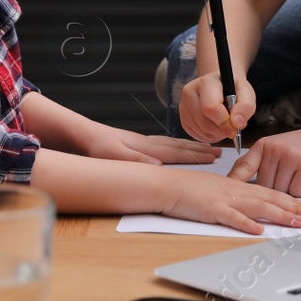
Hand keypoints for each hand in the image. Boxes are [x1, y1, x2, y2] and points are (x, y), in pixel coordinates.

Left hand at [82, 125, 218, 165]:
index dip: (197, 156)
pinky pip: (162, 143)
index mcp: (147, 148)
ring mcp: (142, 141)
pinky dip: (174, 145)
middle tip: (218, 151)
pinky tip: (173, 147)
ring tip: (203, 147)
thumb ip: (137, 161)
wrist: (82, 134)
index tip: (215, 156)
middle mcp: (148, 143)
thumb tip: (159, 166)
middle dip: (199, 149)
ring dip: (189, 146)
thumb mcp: (115, 156)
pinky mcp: (135, 142)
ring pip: (172, 144)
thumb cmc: (96, 147)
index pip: (178, 153)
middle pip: (180, 146)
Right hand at [160, 169, 300, 234]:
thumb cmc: (189, 188)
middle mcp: (236, 191)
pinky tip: (259, 230)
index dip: (290, 201)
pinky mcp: (212, 209)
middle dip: (294, 207)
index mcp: (238, 186)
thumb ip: (234, 196)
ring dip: (280, 215)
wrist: (167, 184)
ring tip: (298, 222)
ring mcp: (225, 200)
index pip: (270, 192)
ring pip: (258, 206)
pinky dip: (246, 223)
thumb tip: (249, 207)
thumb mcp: (217, 189)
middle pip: (271, 198)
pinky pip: (232, 217)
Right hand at [179, 72, 255, 144]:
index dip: (224, 123)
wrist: (220, 86)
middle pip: (204, 123)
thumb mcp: (246, 93)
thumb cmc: (233, 90)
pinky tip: (215, 129)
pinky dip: (209, 137)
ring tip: (224, 127)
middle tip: (231, 128)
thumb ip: (246, 107)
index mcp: (206, 82)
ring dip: (216, 135)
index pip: (210, 108)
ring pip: (200, 131)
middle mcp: (189, 92)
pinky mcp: (183, 117)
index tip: (235, 130)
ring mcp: (183, 105)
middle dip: (221, 131)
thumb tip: (236, 123)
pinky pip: (195, 135)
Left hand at [228, 126, 300, 197]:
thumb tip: (238, 181)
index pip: (243, 167)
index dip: (234, 182)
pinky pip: (296, 193)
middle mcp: (275, 149)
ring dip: (289, 190)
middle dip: (273, 188)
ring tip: (297, 175)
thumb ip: (260, 162)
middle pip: (263, 186)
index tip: (223, 193)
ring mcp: (290, 158)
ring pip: (279, 192)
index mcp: (263, 145)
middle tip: (287, 177)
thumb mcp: (276, 148)